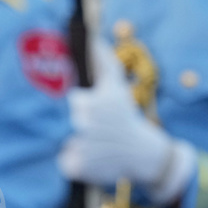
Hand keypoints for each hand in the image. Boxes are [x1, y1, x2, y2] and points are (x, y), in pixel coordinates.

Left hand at [58, 40, 195, 204]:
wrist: (144, 153)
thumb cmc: (127, 116)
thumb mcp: (117, 87)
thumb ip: (104, 61)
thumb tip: (94, 38)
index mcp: (88, 104)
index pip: (72, 103)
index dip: (86, 105)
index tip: (100, 111)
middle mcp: (81, 126)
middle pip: (67, 121)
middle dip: (83, 124)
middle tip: (100, 129)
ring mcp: (78, 148)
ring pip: (63, 141)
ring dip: (78, 142)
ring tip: (98, 143)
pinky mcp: (76, 168)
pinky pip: (65, 161)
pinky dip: (76, 162)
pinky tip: (94, 158)